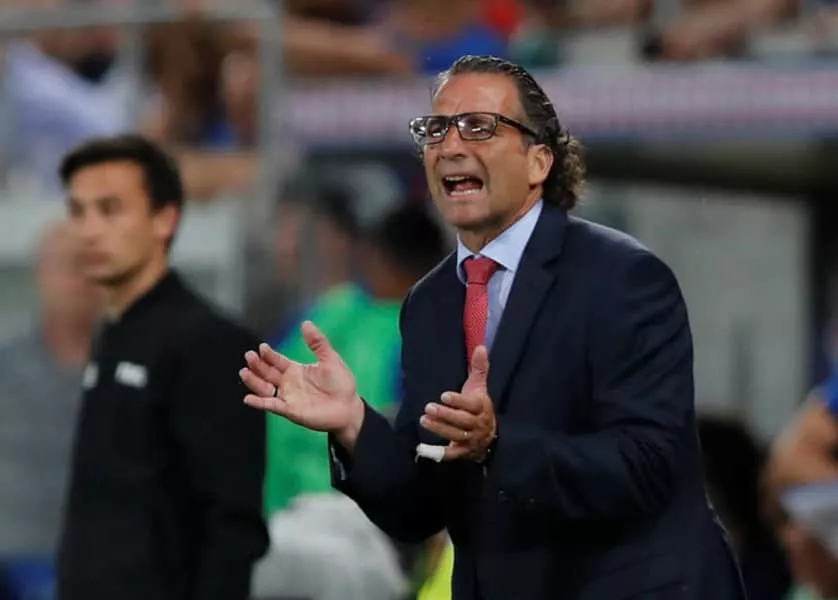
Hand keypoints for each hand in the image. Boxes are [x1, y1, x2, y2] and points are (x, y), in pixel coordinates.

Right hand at [239, 321, 363, 441]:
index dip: (269, 354)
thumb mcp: (330, 359)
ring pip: (265, 388)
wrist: (349, 408)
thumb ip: (318, 342)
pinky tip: (248, 398)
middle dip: (257, 365)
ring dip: (254, 381)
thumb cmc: (341, 384)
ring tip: (244, 372)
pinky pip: (271, 405)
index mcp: (296, 370)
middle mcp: (289, 383)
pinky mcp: (290, 410)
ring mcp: (288, 397)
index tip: (262, 347)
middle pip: (267, 373)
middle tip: (249, 356)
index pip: (277, 361)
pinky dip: (259, 403)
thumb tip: (306, 323)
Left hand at [420, 346, 496, 460]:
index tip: (444, 396)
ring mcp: (471, 439)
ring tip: (423, 420)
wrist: (490, 435)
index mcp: (481, 408)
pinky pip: (452, 454)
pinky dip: (440, 453)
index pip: (471, 405)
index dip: (458, 401)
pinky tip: (424, 448)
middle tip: (427, 407)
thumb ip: (479, 368)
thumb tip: (480, 346)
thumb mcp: (480, 387)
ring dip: (439, 429)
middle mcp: (478, 425)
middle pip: (462, 421)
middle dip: (445, 415)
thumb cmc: (479, 407)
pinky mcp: (464, 452)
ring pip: (455, 435)